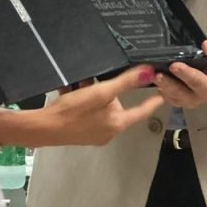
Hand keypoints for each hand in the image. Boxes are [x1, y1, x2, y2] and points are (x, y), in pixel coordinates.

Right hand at [43, 66, 162, 145]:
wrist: (44, 128)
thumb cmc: (74, 110)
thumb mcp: (100, 92)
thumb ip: (125, 82)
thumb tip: (149, 72)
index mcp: (118, 123)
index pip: (141, 111)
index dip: (152, 102)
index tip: (163, 95)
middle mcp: (109, 131)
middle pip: (116, 106)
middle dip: (107, 91)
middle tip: (96, 80)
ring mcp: (94, 133)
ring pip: (100, 107)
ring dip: (92, 93)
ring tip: (80, 83)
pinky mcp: (80, 132)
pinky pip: (87, 112)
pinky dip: (82, 100)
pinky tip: (70, 90)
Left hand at [153, 39, 206, 108]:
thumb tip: (206, 46)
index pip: (198, 83)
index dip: (187, 75)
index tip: (175, 66)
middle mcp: (196, 97)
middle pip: (181, 93)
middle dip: (169, 84)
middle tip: (157, 74)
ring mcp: (183, 99)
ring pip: (170, 96)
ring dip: (160, 86)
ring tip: (151, 75)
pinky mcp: (172, 98)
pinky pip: (163, 96)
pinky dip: (156, 87)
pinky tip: (148, 77)